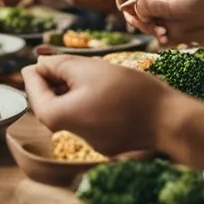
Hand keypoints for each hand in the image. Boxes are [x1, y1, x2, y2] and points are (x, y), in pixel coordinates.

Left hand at [23, 55, 195, 155]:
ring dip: (74, 92)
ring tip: (89, 73)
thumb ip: (58, 64)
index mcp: (57, 117)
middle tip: (64, 62)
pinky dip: (92, 104)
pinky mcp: (108, 144)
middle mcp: (68, 135)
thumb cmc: (128, 91)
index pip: (34, 91)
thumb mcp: (88, 67)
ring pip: (73, 111)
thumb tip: (40, 64)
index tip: (36, 59)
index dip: (36, 70)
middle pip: (53, 102)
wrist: (168, 119)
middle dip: (57, 81)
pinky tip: (107, 91)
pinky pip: (91, 120)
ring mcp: (89, 142)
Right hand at [123, 0, 203, 46]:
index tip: (125, 7)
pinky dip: (159, 38)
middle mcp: (165, 6)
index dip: (134, 0)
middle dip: (140, 18)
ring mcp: (167, 20)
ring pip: (147, 25)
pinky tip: (168, 39)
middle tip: (142, 24)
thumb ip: (157, 7)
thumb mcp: (180, 7)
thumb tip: (136, 5)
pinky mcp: (170, 33)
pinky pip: (157, 36)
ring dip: (150, 30)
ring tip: (162, 34)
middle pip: (142, 10)